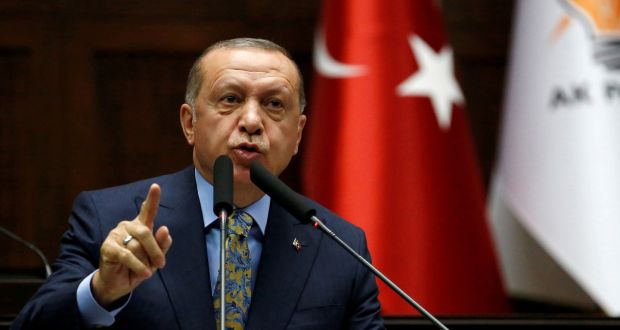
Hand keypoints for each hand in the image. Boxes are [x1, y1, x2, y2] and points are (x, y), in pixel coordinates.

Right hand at [91, 184, 172, 306]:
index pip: (147, 211)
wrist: (118, 284)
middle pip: (145, 232)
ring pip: (137, 246)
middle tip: (161, 264)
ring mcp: (116, 235)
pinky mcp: (108, 248)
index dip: (152, 198)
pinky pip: (127, 255)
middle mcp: (127, 226)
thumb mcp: (154, 258)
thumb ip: (162, 245)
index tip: (156, 186)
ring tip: (144, 270)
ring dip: (145, 262)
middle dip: (155, 250)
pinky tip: (144, 273)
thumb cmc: (138, 267)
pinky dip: (138, 266)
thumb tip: (165, 229)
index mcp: (141, 226)